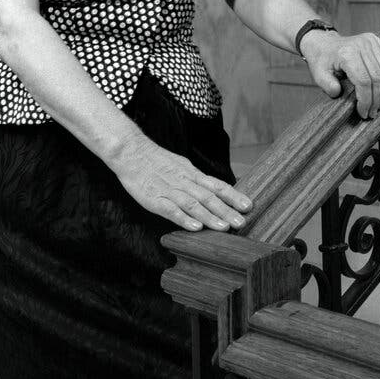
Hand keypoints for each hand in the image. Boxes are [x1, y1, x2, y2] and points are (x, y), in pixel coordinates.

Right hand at [108, 134, 252, 231]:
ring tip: (224, 228)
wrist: (130, 150)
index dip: (233, 195)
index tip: (249, 205)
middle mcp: (183, 181)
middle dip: (226, 210)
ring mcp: (168, 190)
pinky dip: (183, 218)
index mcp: (190, 174)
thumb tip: (216, 190)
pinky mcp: (153, 198)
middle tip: (243, 222)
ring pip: (192, 204)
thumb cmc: (155, 160)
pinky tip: (195, 227)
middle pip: (208, 197)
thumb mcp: (180, 165)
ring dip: (209, 216)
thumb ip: (196, 179)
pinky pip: (170, 210)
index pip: (216, 185)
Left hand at [300, 29, 379, 118]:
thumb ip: (326, 85)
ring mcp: (370, 41)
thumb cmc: (322, 60)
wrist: (324, 43)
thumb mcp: (318, 74)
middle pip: (377, 77)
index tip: (363, 112)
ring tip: (379, 102)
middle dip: (376, 98)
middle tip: (372, 112)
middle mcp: (361, 45)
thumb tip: (337, 92)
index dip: (366, 100)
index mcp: (347, 53)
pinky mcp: (376, 40)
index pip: (363, 81)